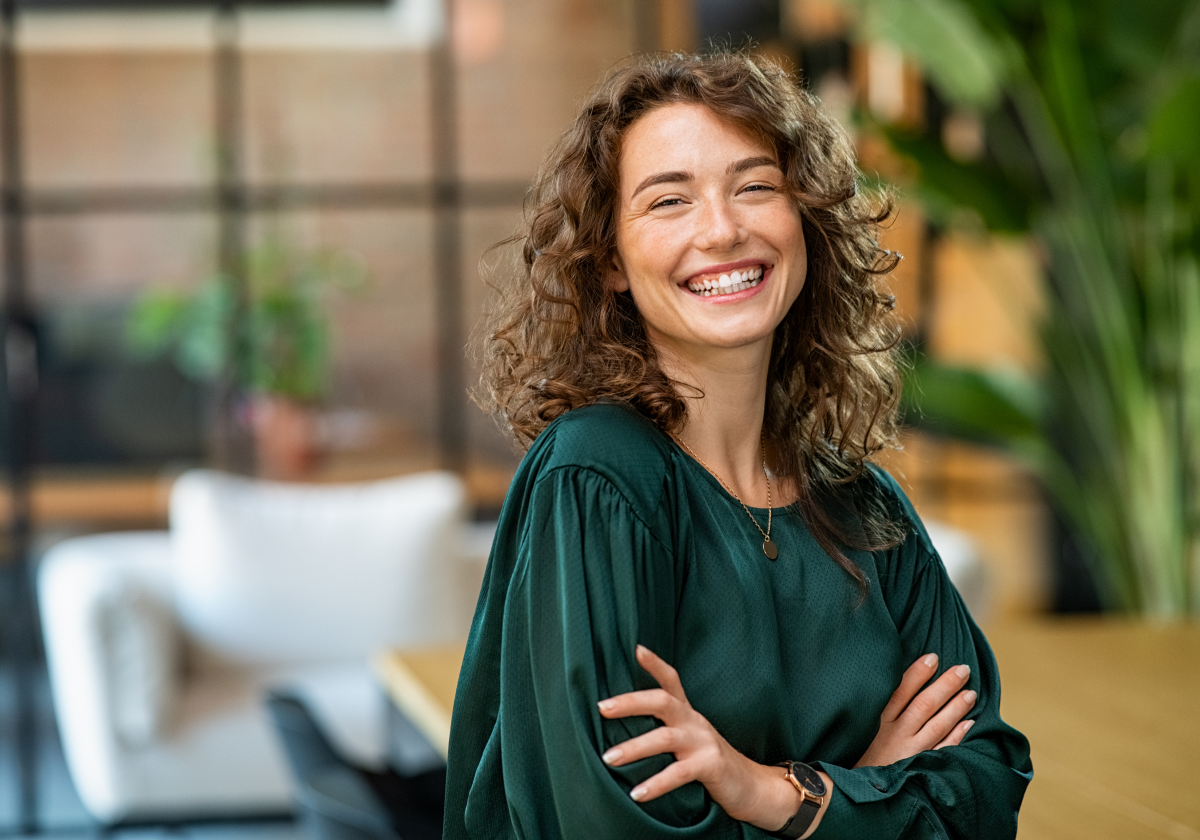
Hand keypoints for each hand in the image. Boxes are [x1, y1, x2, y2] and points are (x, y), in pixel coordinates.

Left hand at [598, 645, 814, 831]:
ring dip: (634, 747)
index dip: (655, 664)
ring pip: (665, 738)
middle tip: (602, 708)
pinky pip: (679, 773)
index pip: (671, 680)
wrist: (752, 787)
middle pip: (662, 701)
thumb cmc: (710, 762)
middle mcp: (695, 721)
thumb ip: (664, 728)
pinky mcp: (711, 766)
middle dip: (630, 702)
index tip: (636, 649)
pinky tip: (636, 794)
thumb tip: (621, 726)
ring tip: (608, 758)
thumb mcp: (688, 739)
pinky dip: (656, 784)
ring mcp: (704, 742)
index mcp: (687, 713)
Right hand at [855, 653, 976, 767]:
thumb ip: (875, 707)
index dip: (918, 673)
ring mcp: (910, 752)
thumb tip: (890, 680)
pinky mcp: (919, 767)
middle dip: (946, 685)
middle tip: (963, 669)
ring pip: (937, 725)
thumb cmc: (857, 754)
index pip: (901, 690)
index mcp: (878, 720)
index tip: (933, 657)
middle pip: (925, 704)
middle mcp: (896, 734)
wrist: (857, 791)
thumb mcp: (859, 728)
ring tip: (971, 693)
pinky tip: (969, 724)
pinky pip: (943, 750)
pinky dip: (957, 736)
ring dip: (956, 708)